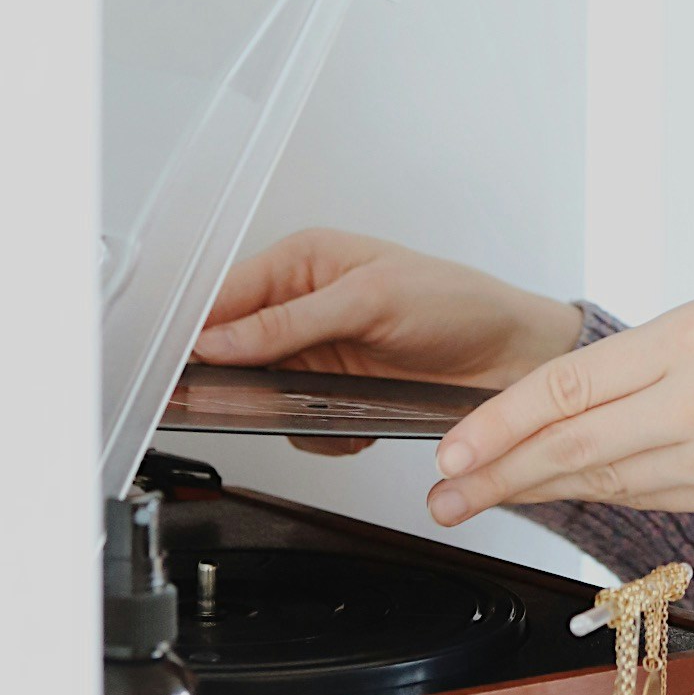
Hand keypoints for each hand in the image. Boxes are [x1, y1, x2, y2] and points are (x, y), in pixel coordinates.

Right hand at [196, 230, 584, 395]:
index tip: (182, 368)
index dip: (197, 332)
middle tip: (266, 397)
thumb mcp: (371, 300)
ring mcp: (317, 353)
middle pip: (233, 351)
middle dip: (246, 381)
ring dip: (291, 412)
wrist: (511, 356)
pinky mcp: (334, 394)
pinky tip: (356, 423)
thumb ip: (290, 321)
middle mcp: (303, 306)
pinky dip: (322, 433)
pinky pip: (298, 425)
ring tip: (334, 405)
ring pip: (261, 395)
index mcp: (305, 261)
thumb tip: (220, 338)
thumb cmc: (456, 303)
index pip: (225, 295)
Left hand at [427, 296, 693, 539]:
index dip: (498, 420)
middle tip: (442, 492)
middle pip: (571, 445)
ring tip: (484, 498)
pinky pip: (651, 500)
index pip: (570, 383)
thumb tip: (583, 396)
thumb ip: (665, 358)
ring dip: (536, 491)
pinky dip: (600, 498)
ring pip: (604, 480)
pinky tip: (566, 498)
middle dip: (494, 472)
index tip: (451, 442)